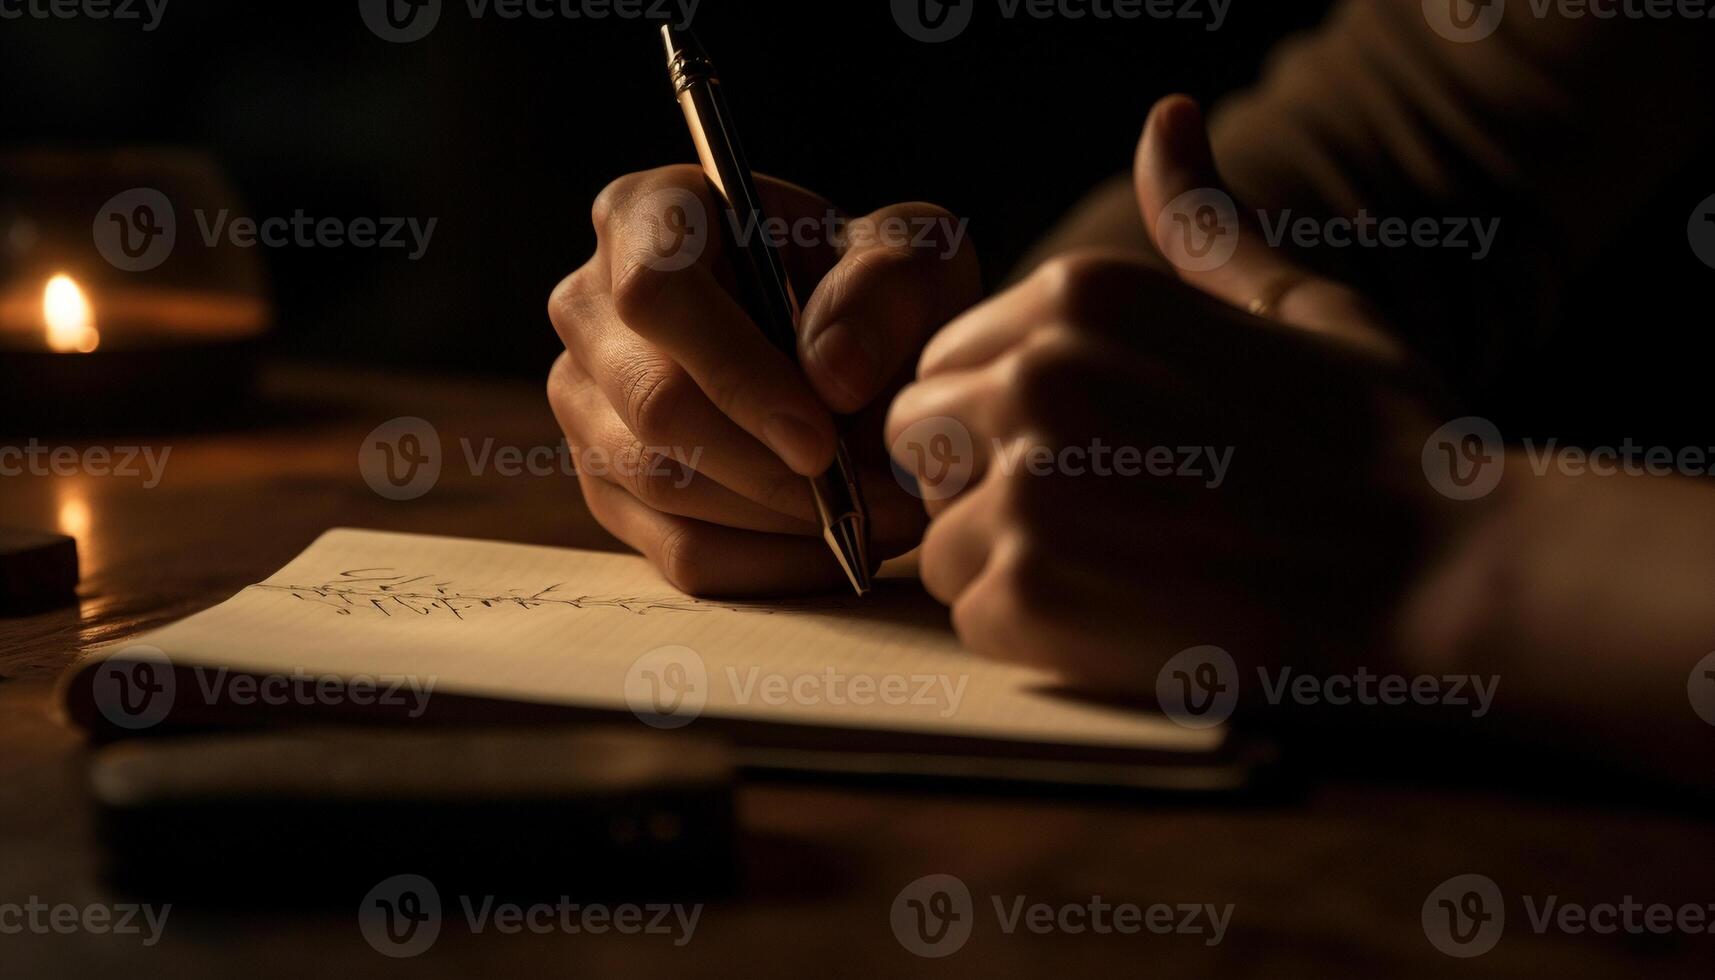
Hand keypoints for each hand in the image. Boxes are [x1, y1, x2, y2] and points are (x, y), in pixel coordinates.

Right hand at [548, 166, 980, 595]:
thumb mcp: (911, 257)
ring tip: (881, 518)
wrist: (859, 349)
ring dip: (782, 521)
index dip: (735, 374)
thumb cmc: (873, 288)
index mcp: (646, 216)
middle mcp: (589, 307)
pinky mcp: (608, 486)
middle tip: (875, 496)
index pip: (657, 295)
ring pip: (663, 487)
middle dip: (772, 467)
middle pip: (653, 405)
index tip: (822, 439)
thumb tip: (831, 377)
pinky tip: (839, 551)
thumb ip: (886, 292)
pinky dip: (768, 567)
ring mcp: (586, 404)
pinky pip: (678, 552)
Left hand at [886, 97, 1454, 691]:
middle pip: (919, 440)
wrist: (1447, 573)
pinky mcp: (1029, 589)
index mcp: (1080, 296)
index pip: (948, 362)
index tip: (1097, 454)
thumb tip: (1170, 118)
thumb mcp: (1297, 302)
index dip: (1002, 420)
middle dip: (982, 483)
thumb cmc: (1384, 442)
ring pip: (939, 534)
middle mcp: (1033, 372)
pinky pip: (969, 612)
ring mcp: (1024, 481)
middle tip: (1101, 517)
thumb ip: (1206, 225)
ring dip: (1011, 564)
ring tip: (1129, 569)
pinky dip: (1035, 631)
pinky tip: (1128, 618)